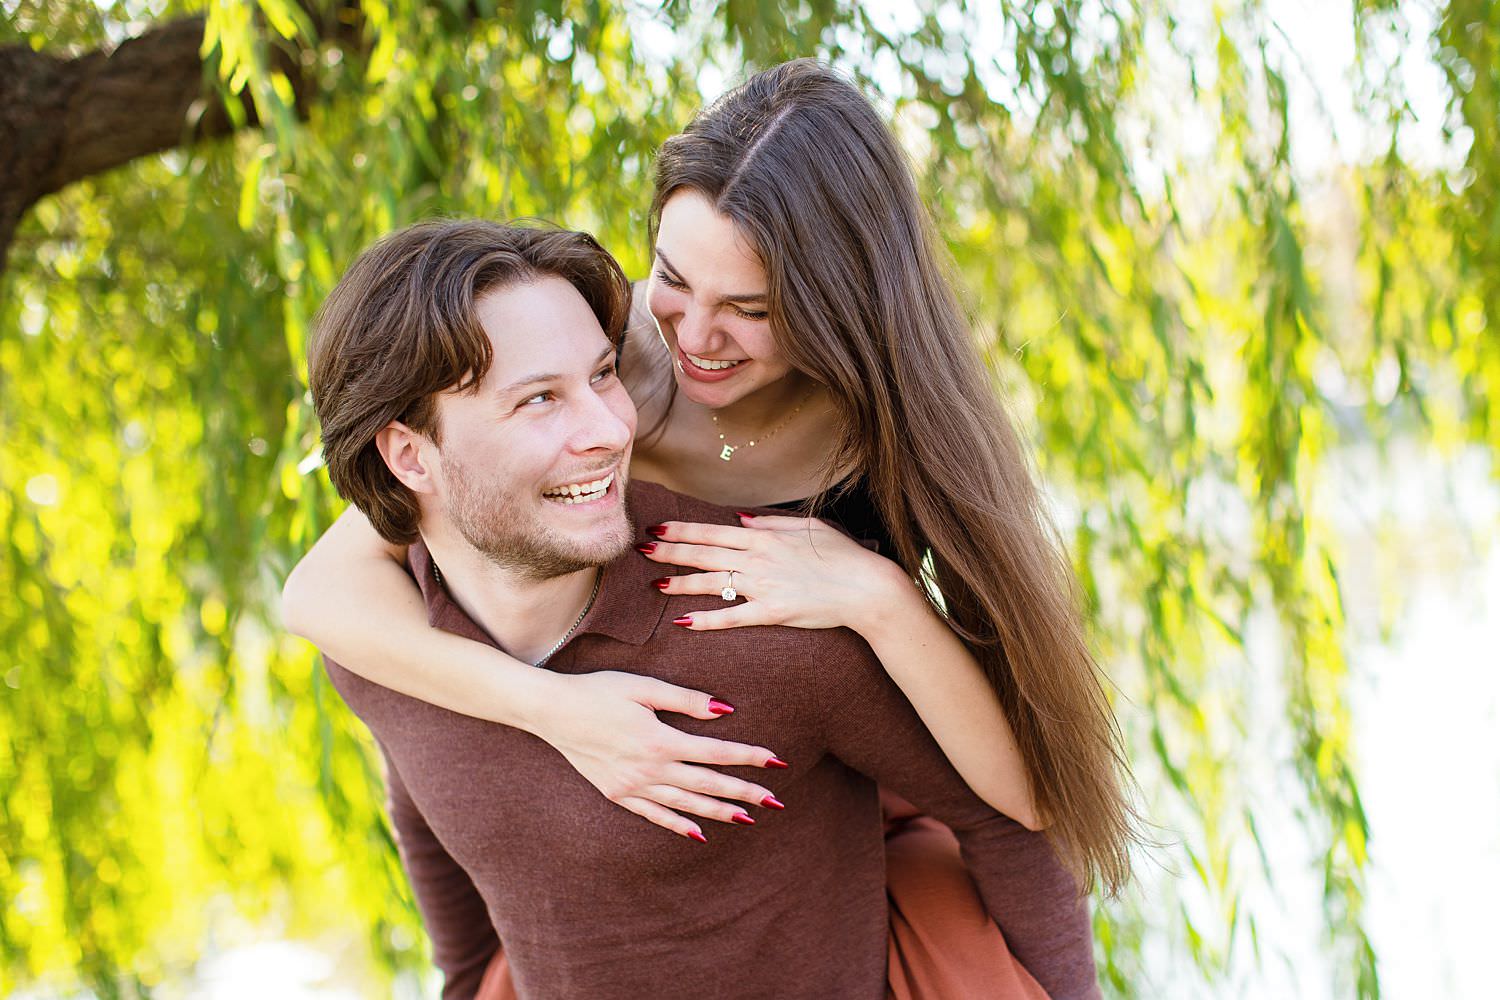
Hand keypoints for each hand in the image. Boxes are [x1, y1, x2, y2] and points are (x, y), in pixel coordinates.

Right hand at [534, 670, 787, 842]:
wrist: (552, 712)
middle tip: (775, 802)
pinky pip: (654, 814)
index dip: (749, 758)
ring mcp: (632, 786)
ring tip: (747, 819)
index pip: (716, 752)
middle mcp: (649, 769)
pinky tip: (697, 833)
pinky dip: (678, 824)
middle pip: (707, 783)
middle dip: (743, 792)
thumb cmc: (599, 691)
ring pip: (685, 803)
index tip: (777, 763)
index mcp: (659, 740)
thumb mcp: (644, 687)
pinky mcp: (618, 793)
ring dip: (718, 812)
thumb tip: (724, 709)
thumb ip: (686, 700)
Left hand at [639, 514, 906, 632]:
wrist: (867, 587)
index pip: (713, 531)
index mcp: (765, 536)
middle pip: (704, 554)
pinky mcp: (772, 613)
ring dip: (681, 583)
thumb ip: (771, 522)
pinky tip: (683, 622)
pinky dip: (706, 620)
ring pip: (712, 584)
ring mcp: (763, 586)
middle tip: (642, 551)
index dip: (682, 530)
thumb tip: (741, 519)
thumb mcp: (808, 527)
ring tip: (656, 584)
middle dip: (670, 552)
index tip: (658, 528)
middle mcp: (758, 558)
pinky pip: (731, 617)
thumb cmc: (842, 556)